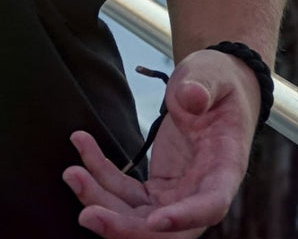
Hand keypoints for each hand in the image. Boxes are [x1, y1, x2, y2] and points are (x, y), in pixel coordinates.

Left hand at [63, 50, 259, 235]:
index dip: (185, 218)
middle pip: (165, 229)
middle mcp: (201, 191)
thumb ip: (203, 85)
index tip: (155, 221)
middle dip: (125, 227)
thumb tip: (192, 97)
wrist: (207, 86)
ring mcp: (176, 195)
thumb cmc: (216, 80)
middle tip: (88, 215)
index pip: (210, 204)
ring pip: (137, 216)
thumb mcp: (212, 73)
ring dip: (102, 201)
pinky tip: (82, 144)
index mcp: (225, 167)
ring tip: (72, 173)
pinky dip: (99, 173)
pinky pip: (123, 192)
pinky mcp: (155, 189)